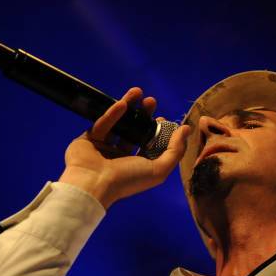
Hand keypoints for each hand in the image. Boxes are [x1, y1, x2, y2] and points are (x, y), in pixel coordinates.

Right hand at [58, 87, 190, 208]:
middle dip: (144, 115)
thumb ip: (175, 150)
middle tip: (151, 101)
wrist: (93, 184)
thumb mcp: (159, 169)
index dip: (157, 131)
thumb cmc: (128, 180)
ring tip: (138, 92)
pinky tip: (123, 103)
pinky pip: (103, 124)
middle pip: (134, 131)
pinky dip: (112, 113)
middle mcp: (120, 157)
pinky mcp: (88, 140)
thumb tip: (186, 129)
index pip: (149, 145)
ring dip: (128, 107)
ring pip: (118, 124)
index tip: (163, 118)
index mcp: (137, 166)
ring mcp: (104, 148)